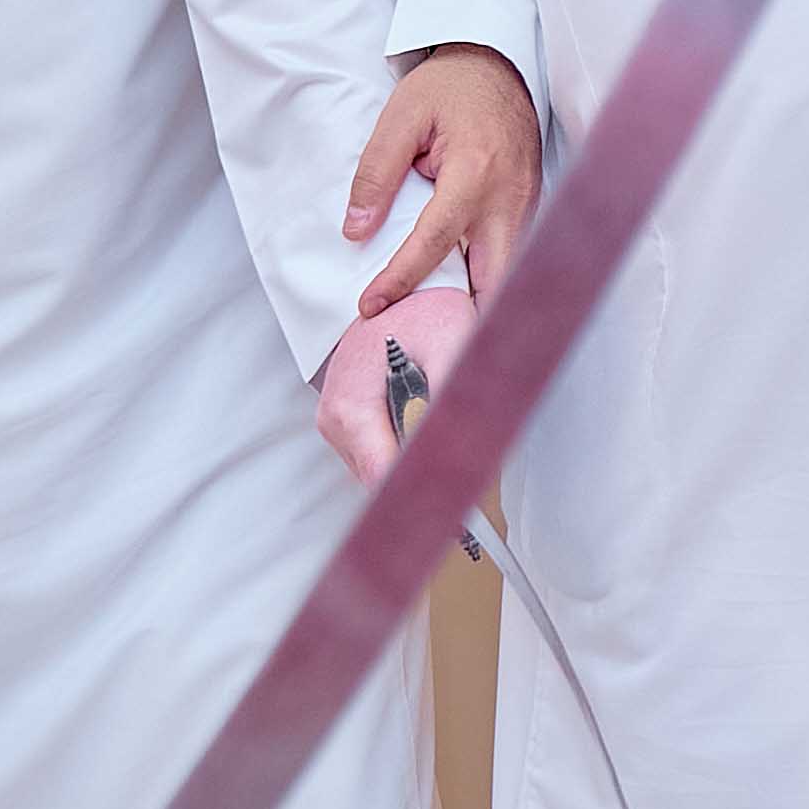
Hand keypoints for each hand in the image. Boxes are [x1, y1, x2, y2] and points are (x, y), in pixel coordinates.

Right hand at [316, 281, 475, 483]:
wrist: (407, 285)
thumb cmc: (426, 307)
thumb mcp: (453, 349)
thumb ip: (453, 404)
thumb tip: (467, 457)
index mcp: (351, 408)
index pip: (382, 479)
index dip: (420, 500)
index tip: (457, 523)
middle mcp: (335, 421)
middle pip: (380, 481)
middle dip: (424, 485)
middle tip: (473, 496)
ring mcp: (338, 423)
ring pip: (380, 471)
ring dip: (416, 470)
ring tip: (460, 461)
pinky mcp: (350, 421)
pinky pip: (380, 452)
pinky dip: (407, 453)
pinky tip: (436, 440)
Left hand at [346, 42, 539, 309]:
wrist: (496, 60)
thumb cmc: (449, 86)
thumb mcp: (400, 118)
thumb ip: (376, 175)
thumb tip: (356, 231)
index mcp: (475, 171)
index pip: (436, 241)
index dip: (401, 279)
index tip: (371, 305)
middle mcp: (510, 194)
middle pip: (495, 276)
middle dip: (467, 315)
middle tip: (428, 342)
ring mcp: (527, 201)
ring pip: (509, 270)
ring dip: (480, 300)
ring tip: (441, 325)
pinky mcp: (530, 203)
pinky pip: (513, 253)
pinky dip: (490, 278)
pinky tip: (463, 293)